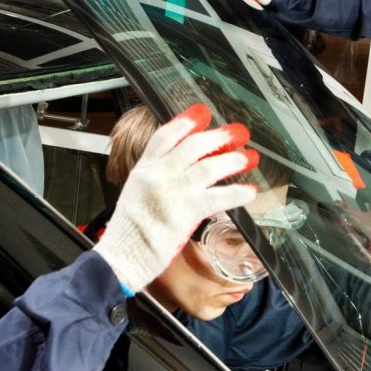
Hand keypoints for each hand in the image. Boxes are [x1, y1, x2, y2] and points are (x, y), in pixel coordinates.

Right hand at [95, 104, 257, 292]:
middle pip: (192, 145)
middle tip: (238, 133)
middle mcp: (158, 176)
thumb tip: (183, 172)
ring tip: (250, 157)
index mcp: (143, 170)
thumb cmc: (128, 234)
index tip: (202, 113)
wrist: (121, 257)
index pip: (164, 136)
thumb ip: (157, 181)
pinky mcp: (186, 212)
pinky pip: (218, 197)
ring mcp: (173, 192)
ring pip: (208, 167)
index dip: (185, 121)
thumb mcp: (136, 195)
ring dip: (233, 161)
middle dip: (219, 137)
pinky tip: (250, 191)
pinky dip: (237, 193)